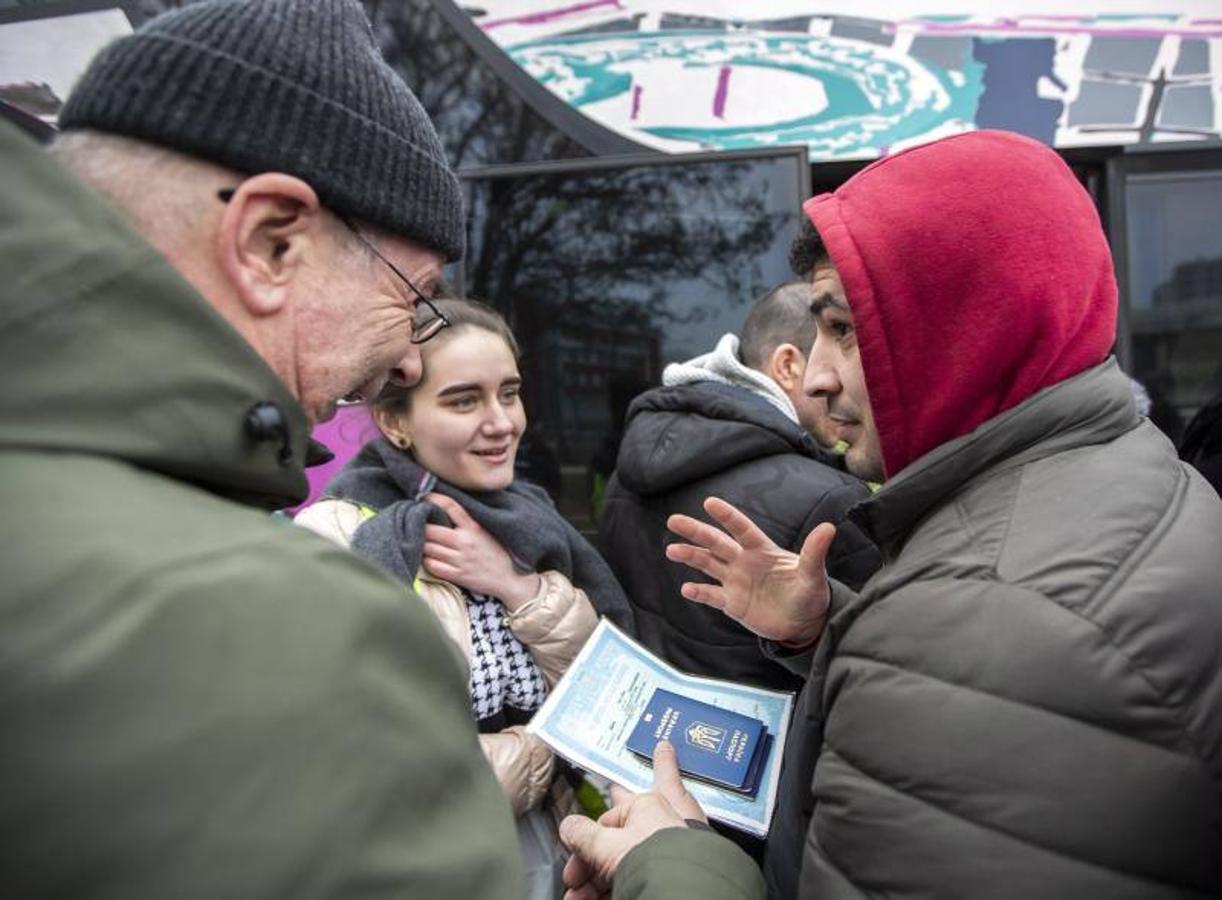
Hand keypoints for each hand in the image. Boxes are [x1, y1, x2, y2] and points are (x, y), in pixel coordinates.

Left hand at [421, 493, 539, 611]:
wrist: (511, 578)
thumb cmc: (498, 552)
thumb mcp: (486, 531)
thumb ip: (468, 521)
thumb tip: (446, 509)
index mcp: (474, 527)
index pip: (450, 506)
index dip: (433, 499)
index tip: (423, 496)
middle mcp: (465, 542)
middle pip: (430, 530)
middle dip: (421, 526)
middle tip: (417, 525)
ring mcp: (461, 560)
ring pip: (428, 548)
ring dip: (422, 545)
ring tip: (423, 542)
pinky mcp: (458, 575)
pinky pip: (432, 566)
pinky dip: (427, 561)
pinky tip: (431, 559)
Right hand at [559, 741, 704, 899]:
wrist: (684, 890)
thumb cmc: (655, 859)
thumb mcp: (605, 844)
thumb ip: (581, 833)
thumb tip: (568, 827)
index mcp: (646, 806)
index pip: (607, 818)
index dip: (583, 839)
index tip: (571, 853)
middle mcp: (658, 825)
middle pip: (614, 844)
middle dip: (588, 864)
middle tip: (573, 879)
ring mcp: (665, 852)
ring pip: (621, 865)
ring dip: (594, 882)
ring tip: (579, 898)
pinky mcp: (668, 874)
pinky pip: (634, 879)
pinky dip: (611, 890)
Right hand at [666, 496, 833, 646]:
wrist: (804, 623)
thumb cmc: (810, 593)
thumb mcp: (813, 574)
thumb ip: (814, 552)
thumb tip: (829, 527)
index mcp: (762, 550)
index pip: (742, 529)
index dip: (727, 516)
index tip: (709, 502)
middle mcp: (744, 562)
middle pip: (716, 543)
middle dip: (695, 531)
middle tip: (673, 520)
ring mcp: (736, 582)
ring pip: (708, 565)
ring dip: (690, 556)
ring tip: (671, 550)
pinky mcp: (732, 603)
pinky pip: (712, 596)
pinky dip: (699, 592)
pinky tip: (686, 589)